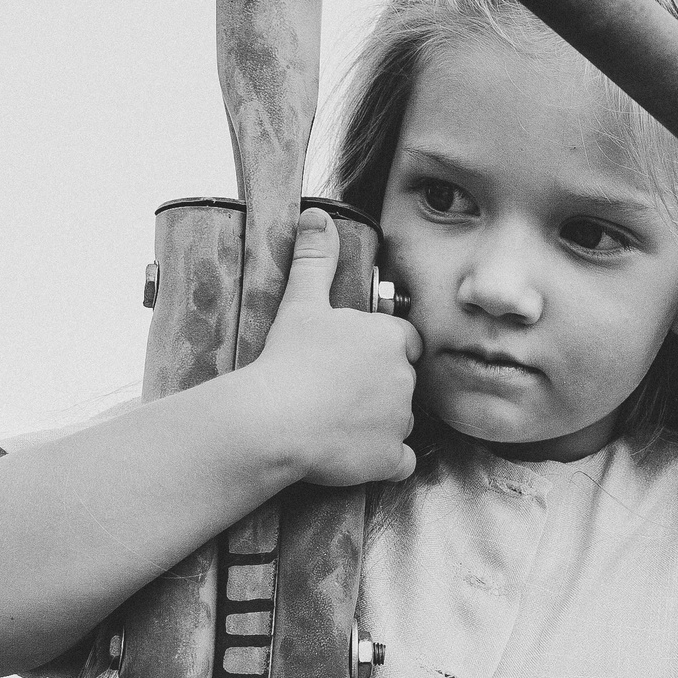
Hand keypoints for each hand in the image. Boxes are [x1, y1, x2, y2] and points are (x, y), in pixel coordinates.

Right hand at [246, 209, 421, 485]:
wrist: (272, 421)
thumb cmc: (287, 359)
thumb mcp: (301, 302)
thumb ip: (315, 260)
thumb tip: (315, 216)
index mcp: (390, 338)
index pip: (405, 340)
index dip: (383, 349)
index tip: (354, 359)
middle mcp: (405, 378)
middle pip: (403, 381)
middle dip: (380, 386)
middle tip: (338, 391)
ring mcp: (400, 421)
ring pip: (400, 420)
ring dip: (379, 422)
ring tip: (337, 421)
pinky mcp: (390, 459)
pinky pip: (399, 462)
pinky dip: (382, 461)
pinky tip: (353, 453)